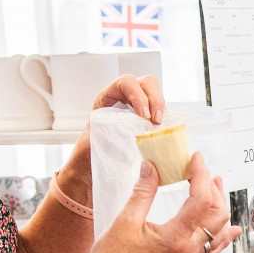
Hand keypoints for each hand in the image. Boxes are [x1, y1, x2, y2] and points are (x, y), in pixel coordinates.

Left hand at [58, 73, 168, 199]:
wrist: (90, 168)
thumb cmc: (88, 154)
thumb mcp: (91, 142)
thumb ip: (106, 135)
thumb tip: (125, 133)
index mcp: (107, 98)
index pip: (125, 83)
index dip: (138, 95)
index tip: (143, 115)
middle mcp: (124, 98)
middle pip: (146, 83)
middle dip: (155, 99)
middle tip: (156, 120)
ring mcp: (138, 107)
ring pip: (156, 94)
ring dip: (161, 107)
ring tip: (160, 125)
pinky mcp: (148, 120)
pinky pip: (161, 111)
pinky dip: (165, 118)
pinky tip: (163, 131)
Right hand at [79, 153, 240, 252]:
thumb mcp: (125, 222)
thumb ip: (143, 192)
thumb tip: (151, 165)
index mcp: (176, 238)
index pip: (202, 200)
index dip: (201, 175)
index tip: (196, 158)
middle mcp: (189, 250)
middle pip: (217, 214)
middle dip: (213, 188)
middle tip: (203, 169)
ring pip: (219, 230)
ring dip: (220, 206)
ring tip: (215, 185)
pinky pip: (213, 251)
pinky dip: (223, 236)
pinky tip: (230, 229)